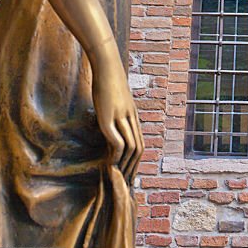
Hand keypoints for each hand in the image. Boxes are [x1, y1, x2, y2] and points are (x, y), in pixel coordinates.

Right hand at [92, 51, 143, 183]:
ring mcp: (121, 118)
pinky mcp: (108, 118)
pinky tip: (109, 163)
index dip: (136, 161)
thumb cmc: (108, 80)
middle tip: (126, 182)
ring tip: (118, 177)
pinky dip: (115, 155)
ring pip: (131, 147)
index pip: (140, 142)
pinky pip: (117, 141)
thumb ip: (116, 111)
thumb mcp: (115, 99)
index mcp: (133, 115)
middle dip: (133, 167)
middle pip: (139, 148)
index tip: (130, 174)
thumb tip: (110, 124)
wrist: (107, 65)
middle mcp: (131, 118)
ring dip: (125, 165)